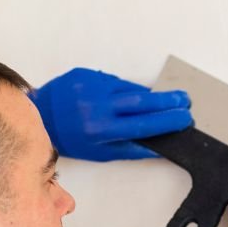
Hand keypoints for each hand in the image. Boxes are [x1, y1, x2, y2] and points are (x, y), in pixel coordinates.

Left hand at [30, 68, 192, 160]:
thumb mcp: (100, 152)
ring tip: (166, 100)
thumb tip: (158, 146)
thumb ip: (130, 148)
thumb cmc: (70, 139)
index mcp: (101, 130)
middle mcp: (98, 106)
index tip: (184, 118)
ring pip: (131, 90)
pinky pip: (116, 82)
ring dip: (150, 95)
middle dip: (168, 101)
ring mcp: (93, 87)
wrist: (42, 116)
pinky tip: (136, 95)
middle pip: (143, 101)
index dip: (167, 120)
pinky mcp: (88, 74)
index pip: (143, 124)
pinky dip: (128, 89)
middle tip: (185, 100)